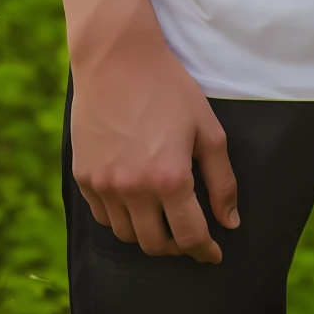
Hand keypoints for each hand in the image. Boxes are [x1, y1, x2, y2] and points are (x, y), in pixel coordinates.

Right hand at [70, 4, 238, 261]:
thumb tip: (230, 222)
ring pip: (127, 235)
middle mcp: (133, 189)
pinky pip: (103, 216)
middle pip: (155, 244)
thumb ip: (222, 180)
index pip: (190, 237)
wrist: (116, 58)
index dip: (205, 251)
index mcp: (169, 179)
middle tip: (188, 235)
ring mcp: (104, 185)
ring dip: (148, 234)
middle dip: (177, 247)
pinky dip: (121, 218)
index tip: (213, 254)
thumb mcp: (206, 128)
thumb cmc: (168, 88)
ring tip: (161, 218)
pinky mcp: (83, 177)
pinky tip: (134, 201)